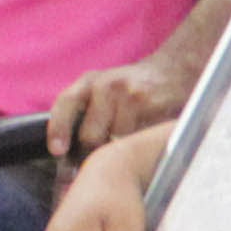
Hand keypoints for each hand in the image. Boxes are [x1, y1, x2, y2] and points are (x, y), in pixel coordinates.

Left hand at [47, 53, 195, 164]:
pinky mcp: (153, 109)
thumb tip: (63, 153)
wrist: (173, 71)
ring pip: (115, 143)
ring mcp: (131, 97)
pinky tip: (143, 143)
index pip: (66, 102)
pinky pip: (137, 141)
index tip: (57, 151)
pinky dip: (138, 148)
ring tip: (127, 148)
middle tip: (100, 159)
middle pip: (90, 135)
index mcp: (90, 81)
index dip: (59, 129)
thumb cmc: (131, 87)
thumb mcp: (102, 87)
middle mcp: (108, 85)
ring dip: (119, 152)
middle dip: (92, 152)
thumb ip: (82, 110)